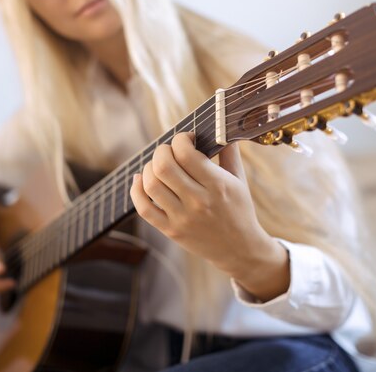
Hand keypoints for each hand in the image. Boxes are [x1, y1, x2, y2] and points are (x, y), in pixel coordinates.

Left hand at [129, 132, 288, 300]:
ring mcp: (182, 218)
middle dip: (161, 151)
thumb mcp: (239, 180)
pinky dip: (136, 190)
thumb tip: (221, 125)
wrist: (239, 250)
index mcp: (217, 185)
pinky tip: (140, 179)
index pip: (186, 154)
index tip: (186, 139)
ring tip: (157, 165)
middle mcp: (198, 202)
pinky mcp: (170, 231)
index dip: (181, 139)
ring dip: (149, 167)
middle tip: (169, 151)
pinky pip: (143, 208)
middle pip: (164, 166)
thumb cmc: (239, 210)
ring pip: (151, 184)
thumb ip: (229, 152)